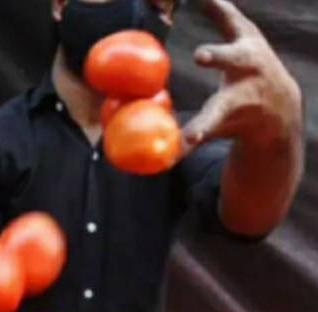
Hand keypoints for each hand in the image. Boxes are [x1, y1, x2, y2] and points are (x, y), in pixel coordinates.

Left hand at [183, 0, 301, 149]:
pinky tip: (169, 157)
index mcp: (247, 54)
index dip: (222, 23)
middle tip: (200, 54)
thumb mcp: (246, 38)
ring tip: (186, 139)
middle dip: (218, 57)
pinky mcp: (224, 126)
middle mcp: (246, 77)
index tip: (202, 23)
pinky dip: (185, 146)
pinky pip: (203, 136)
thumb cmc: (253, 65)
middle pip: (233, 64)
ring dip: (201, 125)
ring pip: (218, 112)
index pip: (236, 36)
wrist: (278, 108)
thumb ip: (226, 16)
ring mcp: (237, 105)